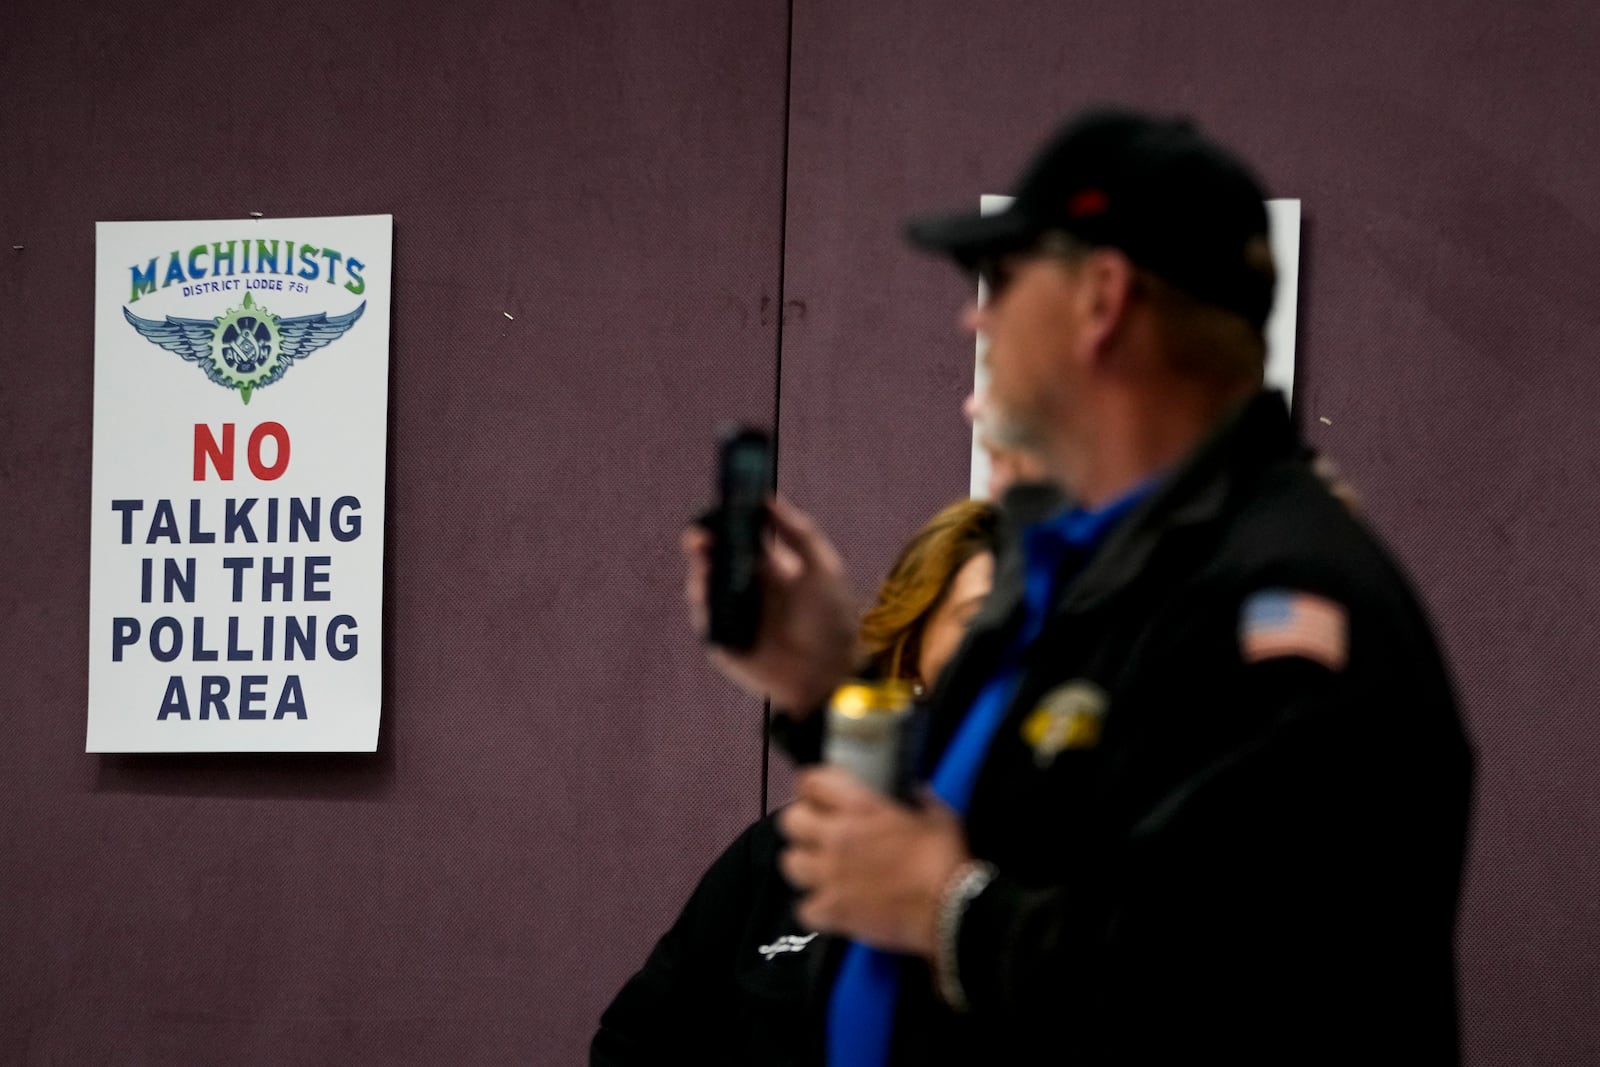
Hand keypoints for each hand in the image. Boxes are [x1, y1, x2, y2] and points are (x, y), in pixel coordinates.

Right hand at [683, 495, 859, 712]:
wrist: (831, 673)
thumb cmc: (831, 619)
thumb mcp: (822, 567)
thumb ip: (798, 531)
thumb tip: (766, 498)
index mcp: (771, 566)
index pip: (740, 535)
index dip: (727, 519)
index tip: (719, 505)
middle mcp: (748, 587)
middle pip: (716, 558)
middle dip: (703, 544)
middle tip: (700, 535)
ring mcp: (734, 613)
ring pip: (705, 585)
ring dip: (700, 571)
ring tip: (703, 559)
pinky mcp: (723, 639)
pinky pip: (705, 617)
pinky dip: (702, 603)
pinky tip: (705, 590)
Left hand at [776, 766, 969, 956]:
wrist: (952, 910)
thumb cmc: (946, 862)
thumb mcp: (939, 817)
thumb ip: (922, 800)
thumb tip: (917, 792)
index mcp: (861, 807)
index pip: (811, 781)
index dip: (811, 786)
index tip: (818, 793)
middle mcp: (838, 837)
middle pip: (790, 820)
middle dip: (802, 824)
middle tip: (818, 831)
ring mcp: (830, 875)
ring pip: (789, 862)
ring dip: (804, 864)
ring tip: (821, 869)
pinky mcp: (833, 911)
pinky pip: (804, 908)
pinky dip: (815, 909)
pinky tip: (831, 905)